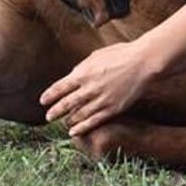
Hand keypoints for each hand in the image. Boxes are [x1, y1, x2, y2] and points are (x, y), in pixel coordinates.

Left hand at [40, 41, 155, 135]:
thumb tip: (72, 76)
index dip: (50, 96)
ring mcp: (101, 99)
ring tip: (64, 124)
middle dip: (55, 112)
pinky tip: (74, 131)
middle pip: (66, 103)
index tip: (43, 101)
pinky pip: (93, 121)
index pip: (60, 87)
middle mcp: (89, 87)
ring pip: (79, 115)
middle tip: (48, 117)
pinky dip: (82, 127)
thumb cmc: (120, 54)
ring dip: (68, 120)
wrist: (143, 62)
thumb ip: (82, 67)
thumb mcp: (96, 55)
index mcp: (83, 72)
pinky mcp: (112, 108)